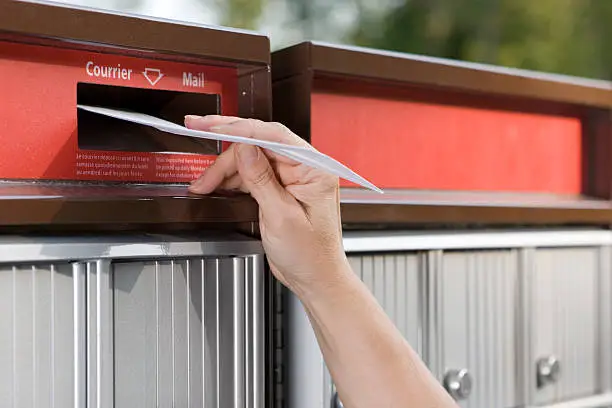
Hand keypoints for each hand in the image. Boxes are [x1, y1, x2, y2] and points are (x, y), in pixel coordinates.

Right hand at [185, 115, 349, 297]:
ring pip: (251, 160)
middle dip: (226, 147)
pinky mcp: (280, 189)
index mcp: (314, 169)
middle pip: (259, 144)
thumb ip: (262, 180)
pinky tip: (216, 186)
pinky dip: (232, 180)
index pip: (274, 136)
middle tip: (197, 131)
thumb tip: (245, 148)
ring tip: (203, 183)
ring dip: (224, 169)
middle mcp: (305, 168)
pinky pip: (252, 175)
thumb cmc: (312, 256)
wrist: (316, 279)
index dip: (239, 128)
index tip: (212, 125)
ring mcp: (291, 178)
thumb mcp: (282, 217)